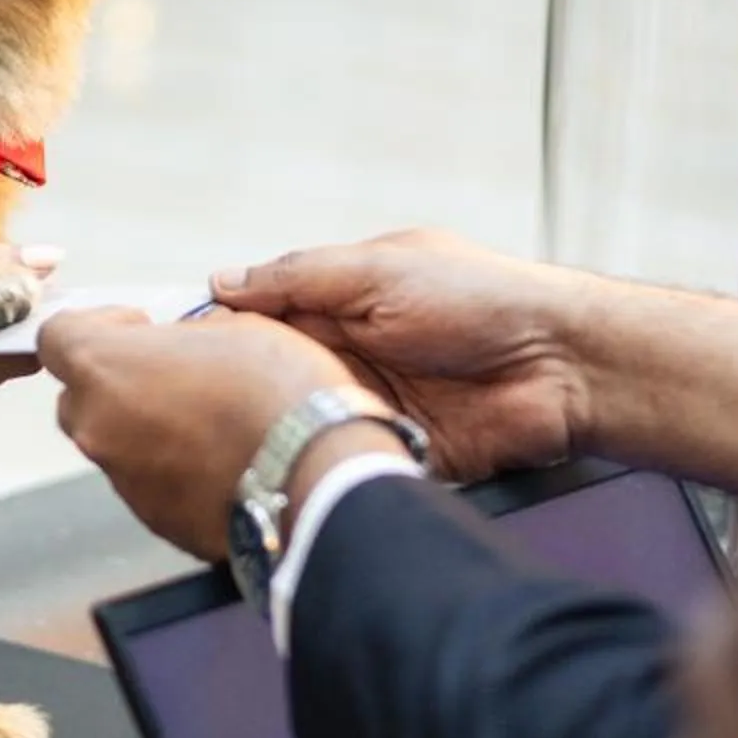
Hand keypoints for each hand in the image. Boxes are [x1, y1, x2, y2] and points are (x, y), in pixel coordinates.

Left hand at [39, 307, 358, 558]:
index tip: (136, 326)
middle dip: (117, 378)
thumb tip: (184, 341)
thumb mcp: (235, 326)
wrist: (317, 479)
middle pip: (80, 393)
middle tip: (171, 369)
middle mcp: (96, 427)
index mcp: (103, 368)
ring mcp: (122, 479)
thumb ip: (183, 333)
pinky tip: (218, 454)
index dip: (97, 325)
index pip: (57, 337)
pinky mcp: (153, 518)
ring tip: (206, 415)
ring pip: (114, 440)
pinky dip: (170, 465)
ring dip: (145, 423)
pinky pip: (147, 480)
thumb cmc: (278, 394)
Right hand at [212, 229, 583, 483]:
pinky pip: (338, 460)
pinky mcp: (389, 449)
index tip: (174, 347)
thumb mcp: (380, 271)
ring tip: (226, 437)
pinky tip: (284, 466)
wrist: (563, 368)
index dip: (217, 331)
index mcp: (341, 301)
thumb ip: (299, 277)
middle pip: (268, 373)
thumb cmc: (485, 300)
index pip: (259, 316)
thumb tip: (222, 282)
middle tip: (189, 401)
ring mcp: (367, 403)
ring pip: (295, 421)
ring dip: (272, 429)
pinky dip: (315, 463)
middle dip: (235, 386)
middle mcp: (348, 352)